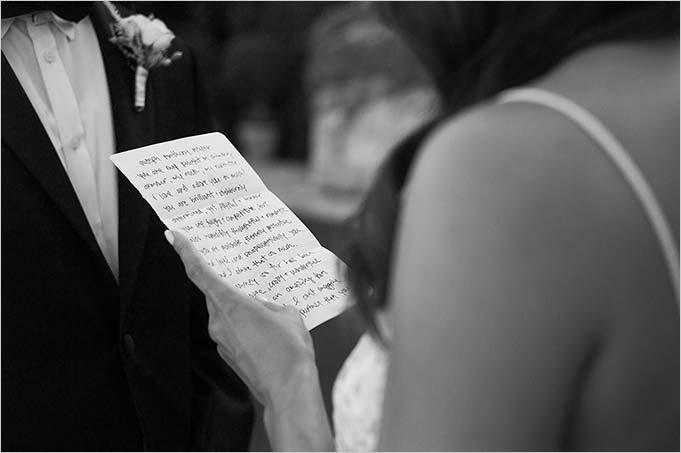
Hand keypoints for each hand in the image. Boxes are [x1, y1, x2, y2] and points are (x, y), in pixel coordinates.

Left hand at [166, 230, 316, 407]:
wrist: (288, 389)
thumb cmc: (288, 350)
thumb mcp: (287, 313)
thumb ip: (271, 304)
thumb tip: (265, 308)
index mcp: (230, 304)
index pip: (199, 272)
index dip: (185, 252)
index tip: (173, 236)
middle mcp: (218, 322)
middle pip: (215, 293)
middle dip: (227, 284)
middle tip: (241, 273)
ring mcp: (222, 341)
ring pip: (226, 313)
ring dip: (240, 307)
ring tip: (267, 309)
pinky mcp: (230, 355)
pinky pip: (233, 331)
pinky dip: (245, 326)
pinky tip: (267, 330)